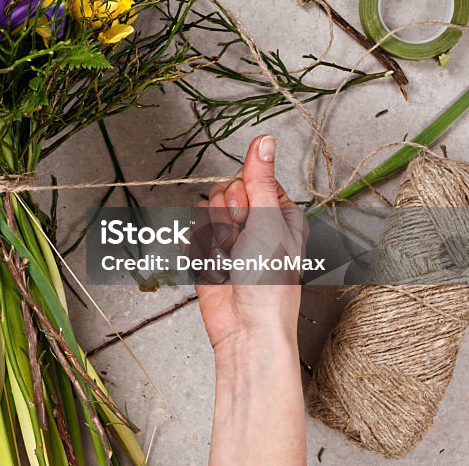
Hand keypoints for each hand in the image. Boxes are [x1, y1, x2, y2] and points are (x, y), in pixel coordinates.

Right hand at [193, 135, 307, 351]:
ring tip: (228, 260)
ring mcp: (229, 239)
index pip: (249, 177)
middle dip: (224, 215)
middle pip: (221, 192)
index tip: (248, 213)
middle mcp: (253, 223)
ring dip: (211, 236)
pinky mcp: (207, 256)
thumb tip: (264, 140)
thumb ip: (259, 178)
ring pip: (203, 212)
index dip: (242, 192)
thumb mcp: (268, 222)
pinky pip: (191, 236)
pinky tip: (214, 269)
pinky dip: (198, 252)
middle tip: (238, 240)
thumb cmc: (270, 282)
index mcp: (277, 212)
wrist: (246, 328)